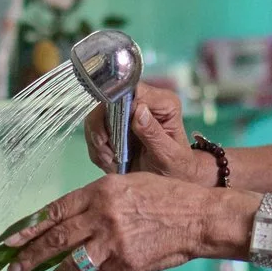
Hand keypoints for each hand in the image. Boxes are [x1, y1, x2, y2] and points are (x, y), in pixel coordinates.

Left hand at [5, 173, 255, 270]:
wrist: (200, 217)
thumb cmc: (168, 197)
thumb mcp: (130, 184)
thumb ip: (100, 198)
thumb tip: (74, 218)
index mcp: (100, 191)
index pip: (54, 211)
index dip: (30, 228)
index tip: (11, 241)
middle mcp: (102, 215)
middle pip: (56, 239)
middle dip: (30, 256)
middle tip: (13, 268)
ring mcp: (114, 241)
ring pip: (73, 263)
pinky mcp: (127, 263)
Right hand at [84, 84, 213, 183]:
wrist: (170, 179)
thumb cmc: (176, 168)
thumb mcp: (168, 156)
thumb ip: (154, 133)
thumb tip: (139, 111)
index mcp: (165, 103)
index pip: (134, 91)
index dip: (117, 109)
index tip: (111, 135)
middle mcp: (145, 102)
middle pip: (109, 100)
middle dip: (102, 128)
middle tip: (106, 150)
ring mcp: (128, 112)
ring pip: (97, 115)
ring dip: (98, 140)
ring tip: (110, 159)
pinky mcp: (116, 124)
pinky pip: (95, 130)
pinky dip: (97, 148)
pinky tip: (110, 160)